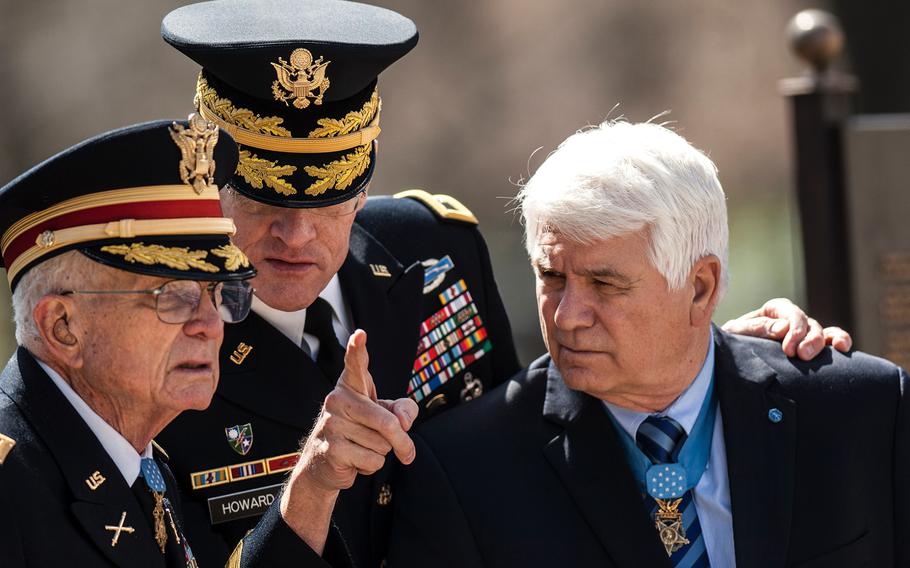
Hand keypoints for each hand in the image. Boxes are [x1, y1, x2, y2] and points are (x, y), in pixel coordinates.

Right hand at [298, 329, 417, 491]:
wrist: (325, 464)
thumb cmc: (360, 432)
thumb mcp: (386, 415)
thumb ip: (404, 410)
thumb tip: (402, 423)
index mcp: (351, 386)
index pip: (355, 364)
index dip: (357, 349)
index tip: (360, 334)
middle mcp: (337, 400)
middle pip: (388, 422)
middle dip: (402, 441)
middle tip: (407, 452)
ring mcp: (332, 424)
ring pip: (382, 444)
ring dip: (381, 452)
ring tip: (361, 447)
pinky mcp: (332, 449)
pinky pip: (372, 460)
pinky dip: (371, 466)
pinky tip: (354, 460)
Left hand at [722, 297, 852, 360]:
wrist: (732, 361)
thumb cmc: (732, 342)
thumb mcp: (736, 333)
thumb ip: (756, 328)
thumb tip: (783, 328)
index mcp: (774, 311)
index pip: (790, 313)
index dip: (794, 328)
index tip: (788, 349)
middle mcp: (792, 320)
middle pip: (808, 324)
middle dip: (809, 339)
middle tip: (802, 356)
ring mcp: (803, 334)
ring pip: (822, 332)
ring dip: (827, 341)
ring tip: (832, 351)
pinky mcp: (811, 348)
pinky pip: (830, 341)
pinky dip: (839, 340)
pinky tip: (844, 348)